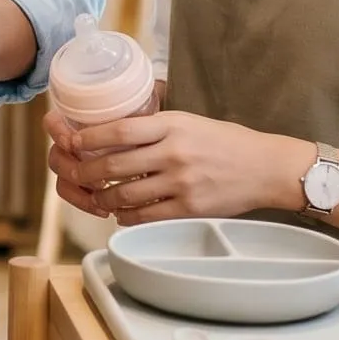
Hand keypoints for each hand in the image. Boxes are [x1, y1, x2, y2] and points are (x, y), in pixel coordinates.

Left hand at [56, 110, 314, 223]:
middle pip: (114, 164)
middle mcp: (174, 152)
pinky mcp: (189, 208)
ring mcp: (181, 182)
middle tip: (75, 176)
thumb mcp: (189, 122)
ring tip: (98, 198)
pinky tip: (122, 213)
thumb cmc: (226, 142)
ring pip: (125, 195)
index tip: (72, 143)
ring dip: (103, 199)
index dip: (88, 138)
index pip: (118, 129)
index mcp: (172, 125)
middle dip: (86, 173)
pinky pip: (146, 216)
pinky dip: (127, 216)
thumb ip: (155, 127)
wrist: (266, 167)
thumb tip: (112, 132)